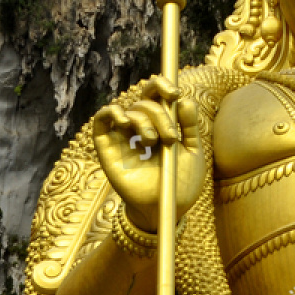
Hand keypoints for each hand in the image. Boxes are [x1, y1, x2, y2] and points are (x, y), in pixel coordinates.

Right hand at [91, 77, 206, 232]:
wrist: (167, 208)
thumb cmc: (181, 183)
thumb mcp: (193, 152)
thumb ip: (189, 126)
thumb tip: (184, 100)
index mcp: (160, 125)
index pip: (155, 95)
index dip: (161, 86)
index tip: (174, 93)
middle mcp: (140, 128)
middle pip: (144, 103)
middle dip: (160, 114)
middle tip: (169, 137)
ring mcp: (123, 138)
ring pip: (128, 111)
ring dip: (143, 120)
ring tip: (153, 142)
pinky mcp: (107, 149)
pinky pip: (101, 122)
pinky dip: (110, 113)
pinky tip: (124, 120)